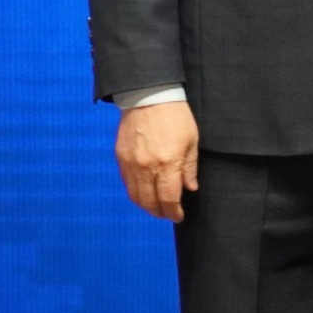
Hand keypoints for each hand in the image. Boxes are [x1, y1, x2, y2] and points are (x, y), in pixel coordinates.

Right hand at [115, 100, 199, 221]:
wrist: (149, 96)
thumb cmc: (176, 117)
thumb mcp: (191, 141)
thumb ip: (189, 167)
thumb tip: (190, 188)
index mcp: (167, 163)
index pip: (168, 198)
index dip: (173, 212)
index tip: (178, 216)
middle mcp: (147, 167)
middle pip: (150, 202)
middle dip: (160, 212)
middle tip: (168, 214)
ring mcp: (131, 163)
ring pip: (135, 195)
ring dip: (146, 206)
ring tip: (156, 207)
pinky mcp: (121, 157)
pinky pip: (126, 183)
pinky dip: (135, 192)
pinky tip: (143, 192)